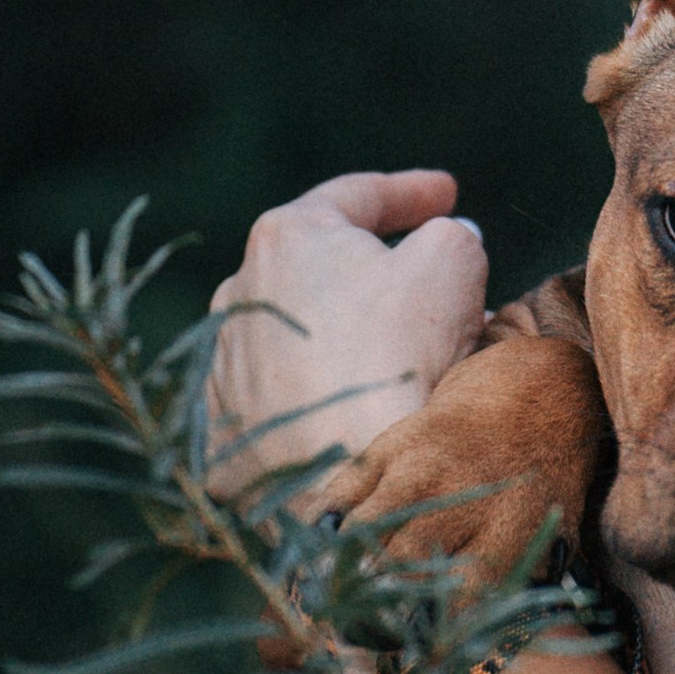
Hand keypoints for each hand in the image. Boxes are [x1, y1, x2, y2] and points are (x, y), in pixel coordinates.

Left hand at [204, 171, 489, 497]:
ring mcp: (223, 364)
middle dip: (382, 271)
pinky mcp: (221, 429)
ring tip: (407, 360)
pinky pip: (285, 395)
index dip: (413, 191)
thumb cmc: (398, 355)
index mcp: (289, 236)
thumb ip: (452, 233)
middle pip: (326, 267)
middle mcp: (239, 291)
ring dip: (352, 335)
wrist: (344, 482)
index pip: (359, 197)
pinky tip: (362, 409)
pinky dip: (323, 392)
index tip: (447, 195)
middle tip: (437, 284)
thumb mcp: (453, 263)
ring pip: (304, 333)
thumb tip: (444, 240)